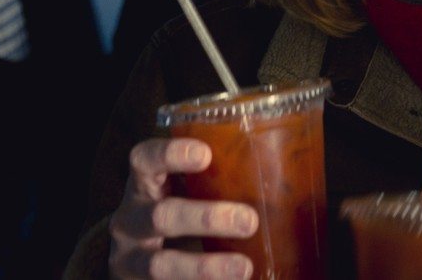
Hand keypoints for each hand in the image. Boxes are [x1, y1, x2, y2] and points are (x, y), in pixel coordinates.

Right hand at [108, 137, 258, 278]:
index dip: (170, 154)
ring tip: (243, 268)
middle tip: (248, 221)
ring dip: (205, 268)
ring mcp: (132, 259)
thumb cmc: (176, 210)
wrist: (135, 260)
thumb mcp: (185, 192)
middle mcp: (131, 220)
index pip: (144, 160)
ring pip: (161, 265)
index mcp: (144, 185)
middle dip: (205, 218)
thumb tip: (290, 173)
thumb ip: (219, 181)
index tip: (205, 153)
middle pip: (161, 216)